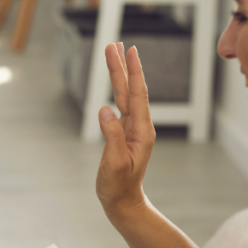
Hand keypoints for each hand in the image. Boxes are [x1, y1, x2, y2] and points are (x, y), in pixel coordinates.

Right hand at [96, 43, 155, 216]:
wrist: (122, 202)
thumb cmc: (119, 186)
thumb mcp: (115, 163)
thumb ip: (112, 136)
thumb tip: (105, 110)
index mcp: (142, 131)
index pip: (137, 95)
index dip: (133, 72)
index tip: (130, 51)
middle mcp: (139, 127)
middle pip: (130, 90)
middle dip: (123, 66)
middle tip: (115, 44)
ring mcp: (131, 129)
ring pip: (123, 95)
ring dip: (118, 75)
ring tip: (112, 54)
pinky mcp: (123, 134)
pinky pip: (119, 106)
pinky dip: (115, 90)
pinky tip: (114, 81)